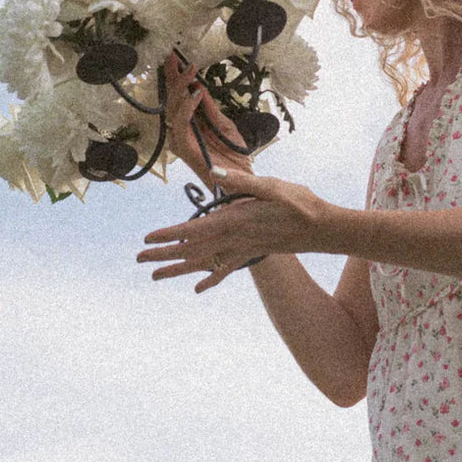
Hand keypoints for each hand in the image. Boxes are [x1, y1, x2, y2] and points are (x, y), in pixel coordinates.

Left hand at [137, 169, 329, 291]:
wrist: (322, 229)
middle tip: (139, 259)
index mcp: (235, 220)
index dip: (170, 234)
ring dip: (178, 269)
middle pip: (193, 250)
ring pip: (204, 262)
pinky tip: (198, 288)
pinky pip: (227, 269)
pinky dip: (211, 279)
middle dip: (164, 254)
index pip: (195, 229)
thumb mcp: (272, 185)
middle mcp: (234, 238)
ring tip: (155, 275)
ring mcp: (242, 249)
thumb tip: (217, 173)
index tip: (147, 238)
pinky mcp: (251, 253)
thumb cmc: (299, 203)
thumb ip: (243, 182)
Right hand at [162, 52, 253, 186]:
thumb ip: (211, 108)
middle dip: (174, 78)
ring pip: (174, 109)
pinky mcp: (184, 148)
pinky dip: (188, 107)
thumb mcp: (224, 125)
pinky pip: (181, 124)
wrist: (242, 180)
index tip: (175, 57)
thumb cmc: (234, 156)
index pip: (179, 97)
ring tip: (191, 72)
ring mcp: (181, 140)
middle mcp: (181, 131)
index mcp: (190, 124)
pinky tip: (196, 94)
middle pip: (172, 100)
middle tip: (177, 59)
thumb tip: (200, 86)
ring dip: (182, 88)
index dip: (176, 78)